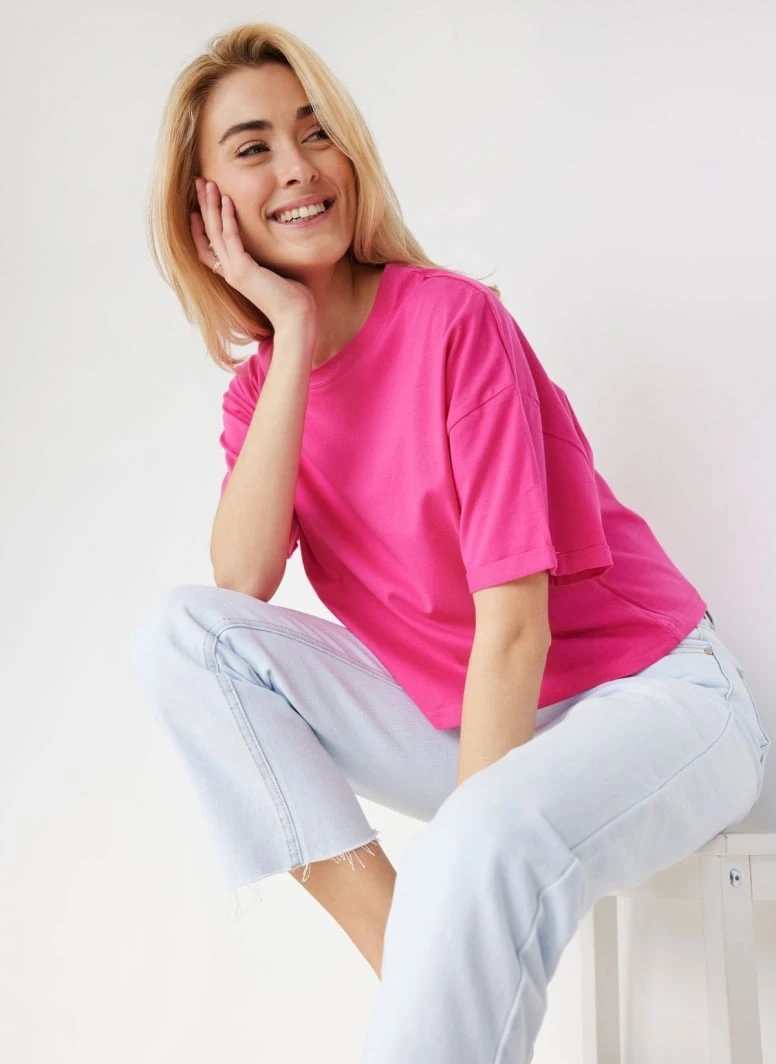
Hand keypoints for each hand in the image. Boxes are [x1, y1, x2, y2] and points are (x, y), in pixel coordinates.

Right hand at [191, 178, 316, 331]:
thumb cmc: (292, 299)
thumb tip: (273, 251)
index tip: (198, 205)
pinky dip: (228, 218)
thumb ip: (266, 262)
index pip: (207, 247)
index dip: (200, 226)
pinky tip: (227, 200)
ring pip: (214, 232)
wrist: (296, 318)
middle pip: (207, 234)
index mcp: (234, 273)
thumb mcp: (274, 275)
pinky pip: (231, 238)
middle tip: (199, 183)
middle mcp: (229, 272)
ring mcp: (234, 271)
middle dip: (203, 207)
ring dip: (211, 206)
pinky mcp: (243, 270)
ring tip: (208, 184)